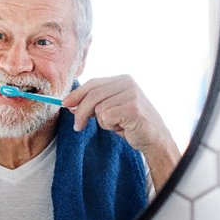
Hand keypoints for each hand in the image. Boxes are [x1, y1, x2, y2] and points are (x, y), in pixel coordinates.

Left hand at [62, 75, 179, 188]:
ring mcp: (131, 94)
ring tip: (116, 125)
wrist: (154, 139)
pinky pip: (106, 117)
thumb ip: (93, 104)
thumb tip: (69, 104)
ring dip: (103, 122)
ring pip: (98, 108)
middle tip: (78, 127)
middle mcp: (127, 83)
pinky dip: (110, 126)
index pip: (93, 84)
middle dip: (81, 112)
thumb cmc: (131, 125)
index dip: (77, 94)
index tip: (65, 104)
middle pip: (92, 95)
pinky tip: (123, 127)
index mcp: (122, 79)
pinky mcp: (133, 108)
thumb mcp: (110, 110)